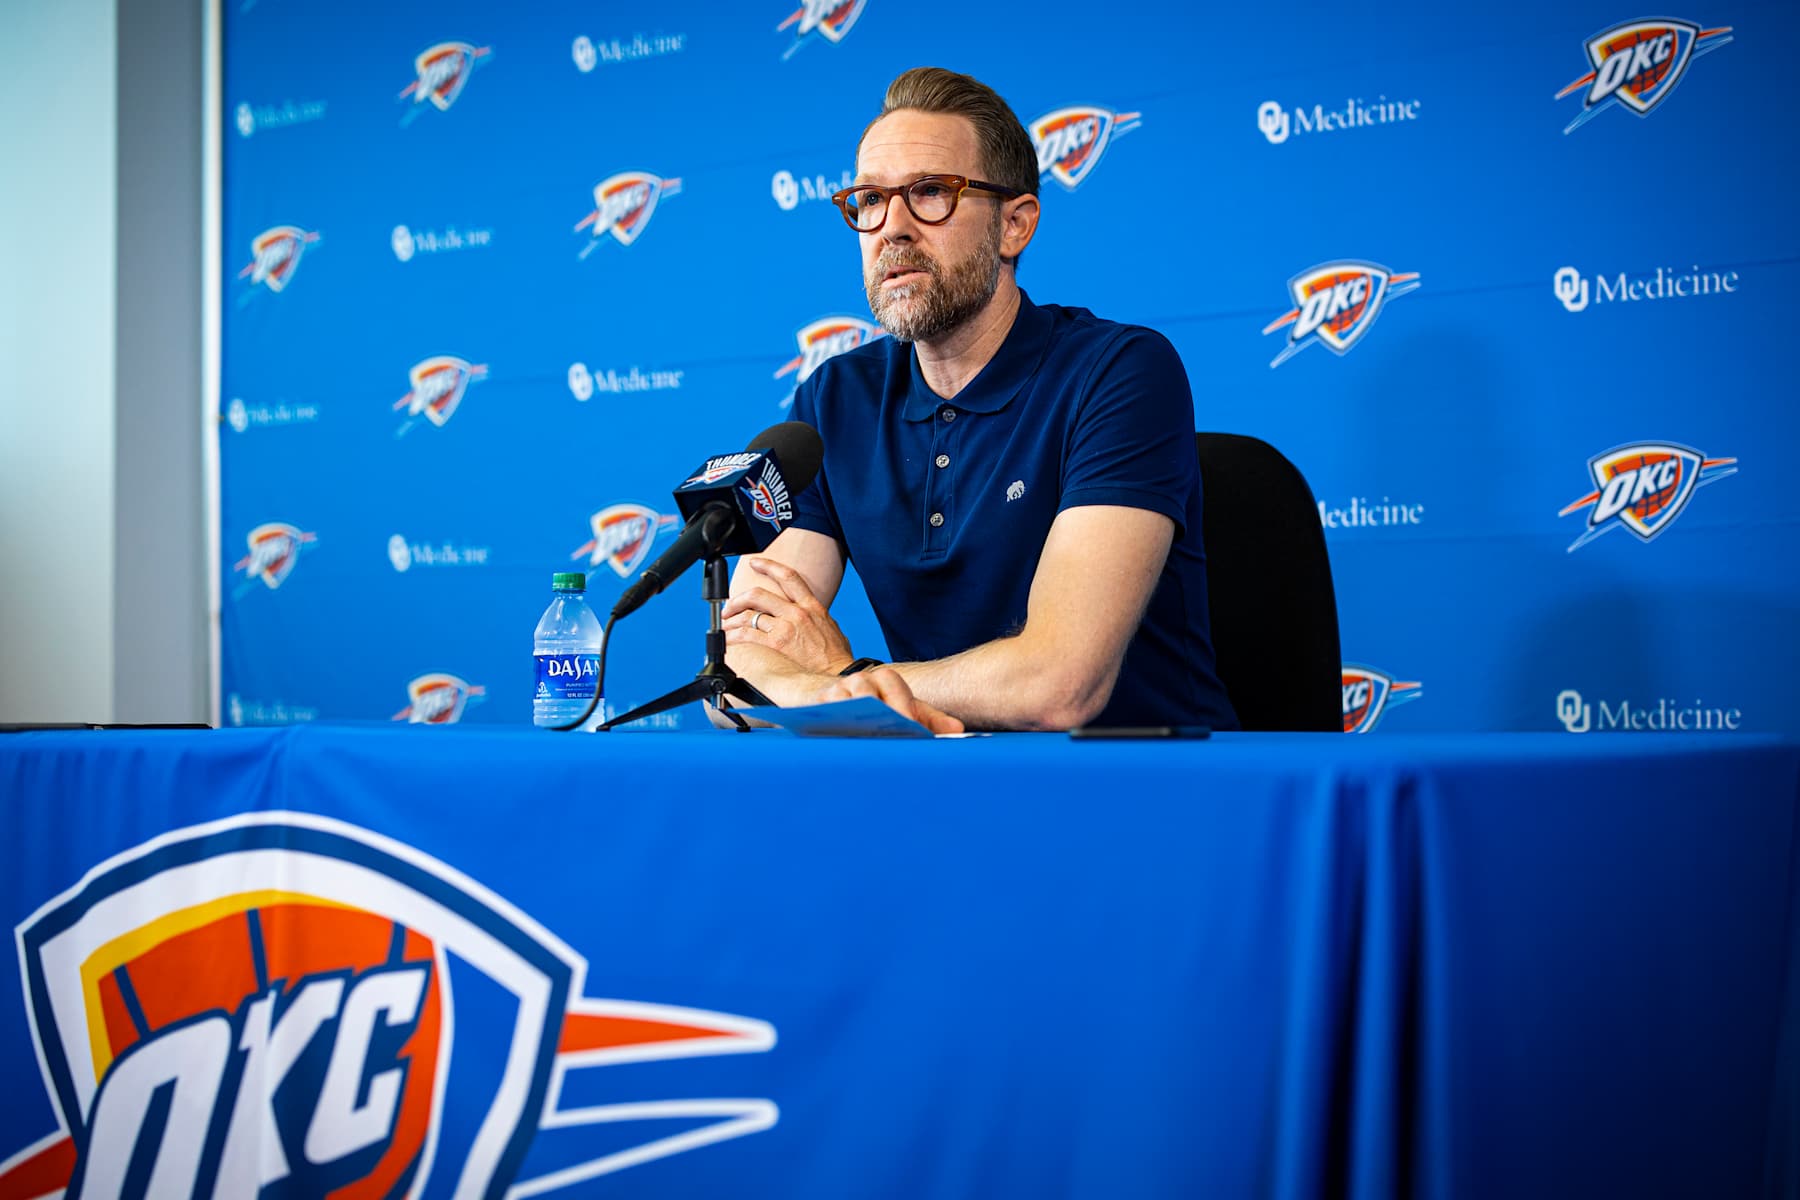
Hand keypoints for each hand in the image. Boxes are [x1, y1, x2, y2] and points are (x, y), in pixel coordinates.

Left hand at [722, 557, 854, 674]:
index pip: (788, 576)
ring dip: (732, 619)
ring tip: (725, 625)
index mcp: (811, 605)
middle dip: (737, 599)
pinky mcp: (778, 643)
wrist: (839, 672)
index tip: (755, 562)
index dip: (769, 566)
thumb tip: (806, 613)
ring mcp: (787, 627)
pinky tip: (729, 639)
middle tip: (729, 605)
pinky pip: (748, 634)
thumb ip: (814, 616)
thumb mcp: (829, 625)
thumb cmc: (836, 654)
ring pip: (749, 614)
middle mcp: (797, 612)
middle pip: (758, 595)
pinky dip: (734, 636)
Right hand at [813, 666, 963, 734]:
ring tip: (864, 745)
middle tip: (888, 738)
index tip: (910, 727)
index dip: (902, 708)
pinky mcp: (817, 706)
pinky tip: (842, 748)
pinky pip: (824, 717)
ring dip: (853, 725)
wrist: (837, 697)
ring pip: (845, 706)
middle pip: (868, 697)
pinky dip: (832, 731)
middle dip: (878, 717)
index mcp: (885, 678)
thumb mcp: (907, 708)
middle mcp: (860, 680)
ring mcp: (836, 691)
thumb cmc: (880, 705)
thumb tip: (957, 730)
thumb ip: (932, 718)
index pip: (894, 688)